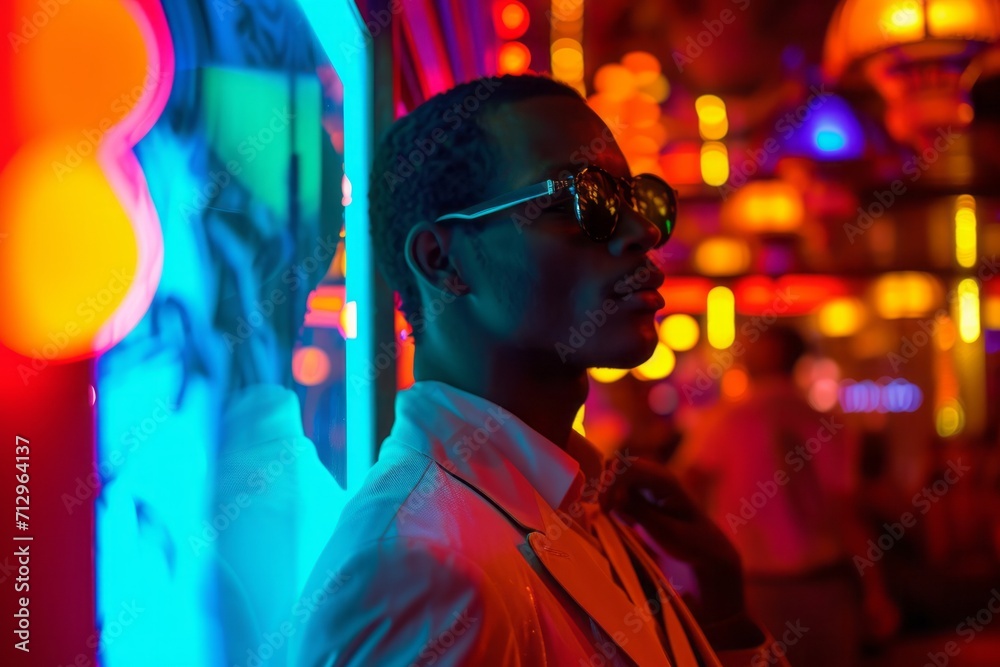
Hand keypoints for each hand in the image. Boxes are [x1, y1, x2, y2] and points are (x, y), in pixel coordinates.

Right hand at [600, 458, 744, 624]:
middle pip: (620, 466)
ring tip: (612, 516)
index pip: (628, 467)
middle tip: (604, 513)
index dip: (612, 484)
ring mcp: (650, 482)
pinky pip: (621, 486)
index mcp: (665, 480)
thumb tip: (615, 497)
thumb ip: (641, 512)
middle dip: (607, 487)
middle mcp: (656, 475)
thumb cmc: (692, 542)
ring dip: (609, 492)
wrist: (707, 550)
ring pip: (618, 475)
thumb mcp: (666, 532)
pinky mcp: (644, 492)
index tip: (606, 509)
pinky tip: (622, 517)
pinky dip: (615, 499)